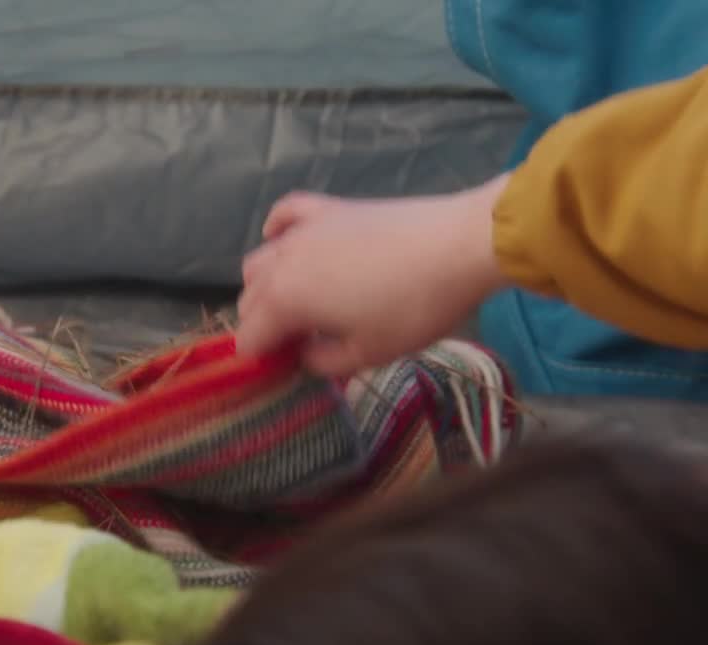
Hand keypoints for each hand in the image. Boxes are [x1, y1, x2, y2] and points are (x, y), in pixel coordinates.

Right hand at [236, 176, 510, 376]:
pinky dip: (276, 231)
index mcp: (286, 301)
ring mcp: (303, 230)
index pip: (249, 337)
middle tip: (297, 345)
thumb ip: (324, 361)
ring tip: (296, 303)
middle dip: (262, 326)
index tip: (286, 372)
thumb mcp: (369, 353)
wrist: (458, 245)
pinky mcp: (328, 208)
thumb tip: (305, 354)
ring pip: (259, 259)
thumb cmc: (413, 308)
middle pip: (249, 299)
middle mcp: (282, 261)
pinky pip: (285, 214)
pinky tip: (282, 239)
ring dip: (265, 286)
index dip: (262, 361)